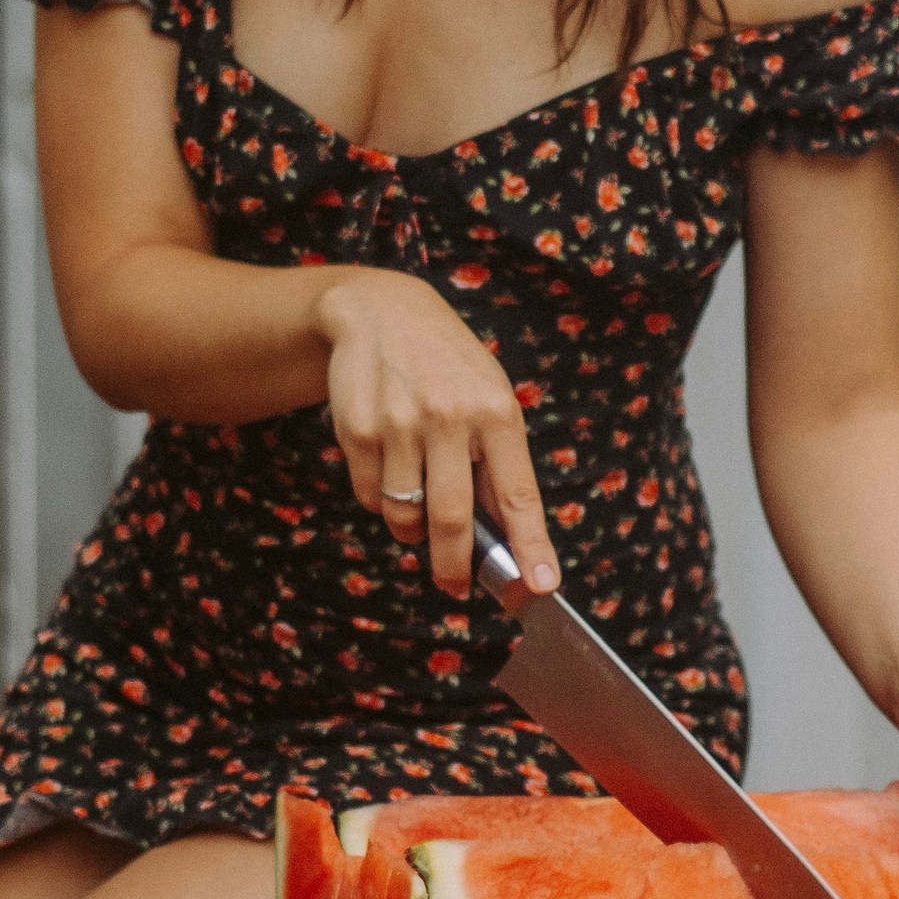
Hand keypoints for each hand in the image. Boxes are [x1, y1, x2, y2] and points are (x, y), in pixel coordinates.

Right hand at [315, 267, 558, 599]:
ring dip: (411, 530)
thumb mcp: (488, 398)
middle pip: (452, 518)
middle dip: (455, 566)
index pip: (518, 494)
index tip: (542, 585)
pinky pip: (369, 497)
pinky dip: (379, 500)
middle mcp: (450, 417)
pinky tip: (388, 465)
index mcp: (497, 412)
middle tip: (455, 587)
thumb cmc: (448, 368)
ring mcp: (400, 424)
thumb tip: (504, 539)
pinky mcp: (357, 430)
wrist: (381, 312)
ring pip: (404, 516)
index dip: (530, 545)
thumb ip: (496, 462)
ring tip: (417, 500)